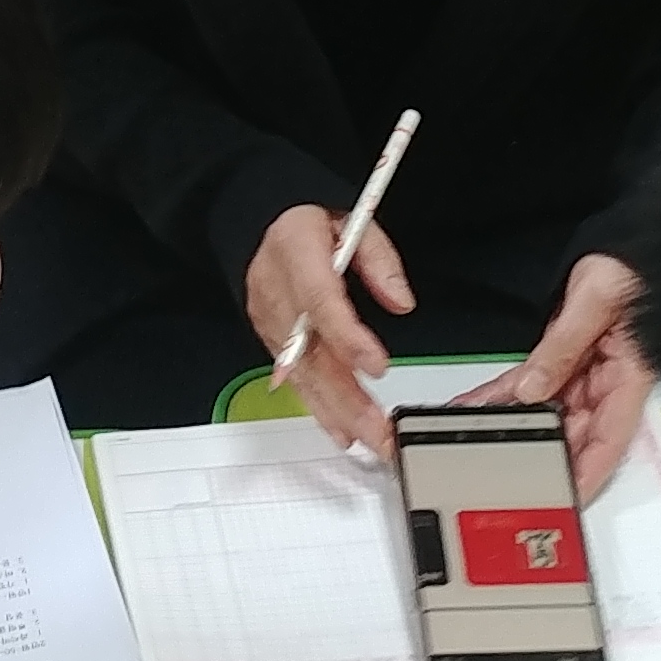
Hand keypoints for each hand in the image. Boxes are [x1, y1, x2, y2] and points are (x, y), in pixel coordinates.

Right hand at [248, 201, 411, 459]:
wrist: (259, 225)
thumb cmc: (306, 224)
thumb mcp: (353, 221)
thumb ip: (379, 261)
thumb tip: (402, 301)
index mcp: (294, 253)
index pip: (319, 302)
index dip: (348, 338)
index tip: (377, 366)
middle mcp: (276, 294)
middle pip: (311, 354)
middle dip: (347, 398)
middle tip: (379, 428)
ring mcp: (268, 322)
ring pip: (302, 375)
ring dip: (337, 413)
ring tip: (368, 439)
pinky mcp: (270, 341)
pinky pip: (297, 379)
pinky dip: (320, 408)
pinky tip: (342, 431)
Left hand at [466, 254, 651, 496]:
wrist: (630, 243)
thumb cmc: (633, 268)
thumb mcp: (597, 303)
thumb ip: (563, 349)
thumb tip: (534, 391)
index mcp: (629, 379)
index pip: (609, 441)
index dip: (588, 475)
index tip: (566, 499)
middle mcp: (608, 384)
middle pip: (573, 433)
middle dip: (538, 456)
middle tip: (501, 476)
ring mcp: (588, 374)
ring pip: (547, 412)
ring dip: (512, 426)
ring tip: (472, 439)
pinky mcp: (568, 359)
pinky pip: (534, 384)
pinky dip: (505, 395)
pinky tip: (477, 404)